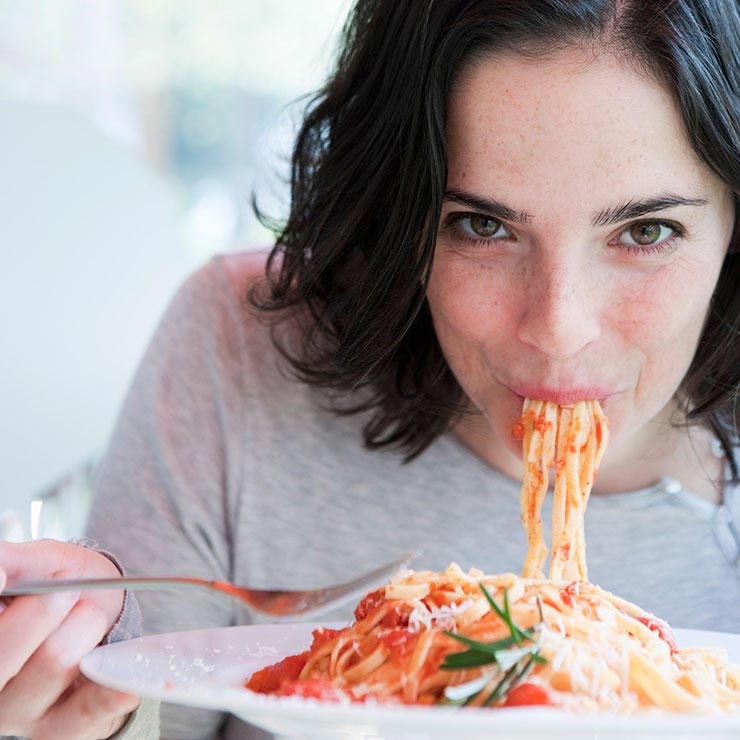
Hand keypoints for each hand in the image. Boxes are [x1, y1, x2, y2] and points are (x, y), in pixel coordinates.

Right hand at [0, 539, 139, 739]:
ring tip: (92, 615)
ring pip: (49, 670)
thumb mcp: (38, 563)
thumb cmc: (63, 585)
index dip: (9, 621)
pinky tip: (125, 688)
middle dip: (36, 619)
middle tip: (66, 592)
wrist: (104, 611)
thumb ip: (13, 561)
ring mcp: (24, 712)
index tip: (9, 580)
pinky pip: (86, 714)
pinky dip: (108, 696)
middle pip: (1, 660)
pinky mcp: (63, 729)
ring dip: (81, 631)